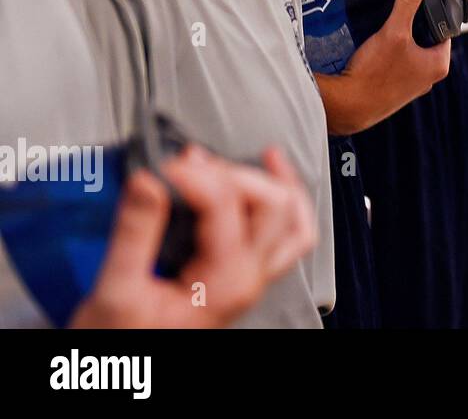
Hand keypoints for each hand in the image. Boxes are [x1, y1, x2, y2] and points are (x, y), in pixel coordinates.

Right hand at [71, 145, 316, 328]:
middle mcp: (250, 276)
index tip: (160, 168)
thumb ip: (134, 233)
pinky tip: (274, 179)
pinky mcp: (246, 272)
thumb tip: (149, 179)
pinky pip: (291, 234)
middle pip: (273, 204)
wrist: (128, 370)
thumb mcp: (115, 291)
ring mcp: (254, 275)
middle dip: (236, 173)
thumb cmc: (120, 340)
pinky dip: (289, 202)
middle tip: (191, 165)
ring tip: (257, 156)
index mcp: (224, 281)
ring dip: (278, 182)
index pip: (225, 204)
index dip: (194, 174)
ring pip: (294, 218)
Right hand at [321, 0, 451, 134]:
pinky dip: (387, 51)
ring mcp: (410, 85)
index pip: (444, 28)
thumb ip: (408, 0)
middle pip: (425, 38)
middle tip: (398, 9)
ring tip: (383, 24)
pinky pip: (394, 62)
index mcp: (439, 65)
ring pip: (408, 50)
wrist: (346, 107)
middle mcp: (428, 77)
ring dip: (397, 37)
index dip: (432, 10)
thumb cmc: (373, 75)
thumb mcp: (394, 31)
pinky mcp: (392, 89)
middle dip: (411, 23)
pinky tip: (373, 44)